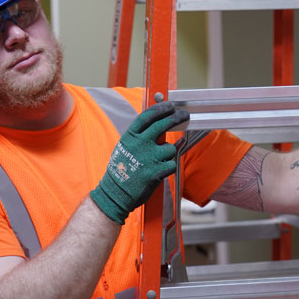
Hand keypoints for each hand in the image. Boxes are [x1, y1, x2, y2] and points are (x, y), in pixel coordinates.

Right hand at [90, 102, 189, 223]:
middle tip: (184, 115)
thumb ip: (142, 135)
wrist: (114, 193)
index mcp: (130, 137)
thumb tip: (160, 121)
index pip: (148, 116)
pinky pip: (171, 164)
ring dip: (169, 153)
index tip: (170, 105)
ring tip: (158, 160)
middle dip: (176, 117)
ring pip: (170, 148)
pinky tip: (160, 170)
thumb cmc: (121, 168)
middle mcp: (139, 144)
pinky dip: (169, 167)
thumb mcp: (126, 147)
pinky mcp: (155, 172)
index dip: (161, 108)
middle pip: (163, 125)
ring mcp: (148, 158)